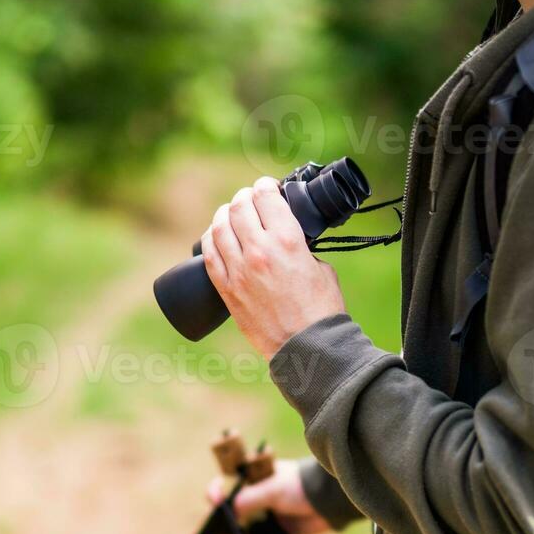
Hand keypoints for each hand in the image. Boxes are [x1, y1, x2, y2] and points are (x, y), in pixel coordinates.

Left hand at [200, 178, 346, 359]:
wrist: (307, 347)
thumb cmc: (321, 312)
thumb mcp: (323, 268)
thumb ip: (305, 250)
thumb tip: (292, 243)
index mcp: (287, 241)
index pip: (266, 196)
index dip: (265, 186)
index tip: (267, 188)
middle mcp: (259, 251)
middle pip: (240, 206)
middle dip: (245, 197)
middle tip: (251, 199)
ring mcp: (238, 271)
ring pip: (219, 227)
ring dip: (225, 214)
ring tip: (232, 214)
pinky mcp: (227, 290)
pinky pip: (209, 255)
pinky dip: (211, 239)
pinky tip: (216, 236)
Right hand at [206, 460, 332, 533]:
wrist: (329, 502)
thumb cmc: (300, 486)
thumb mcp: (272, 489)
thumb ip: (248, 499)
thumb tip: (227, 512)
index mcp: (254, 478)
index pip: (226, 483)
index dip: (217, 491)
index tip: (215, 500)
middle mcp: (256, 496)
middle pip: (231, 510)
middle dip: (222, 521)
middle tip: (217, 530)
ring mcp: (265, 515)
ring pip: (242, 529)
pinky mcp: (274, 532)